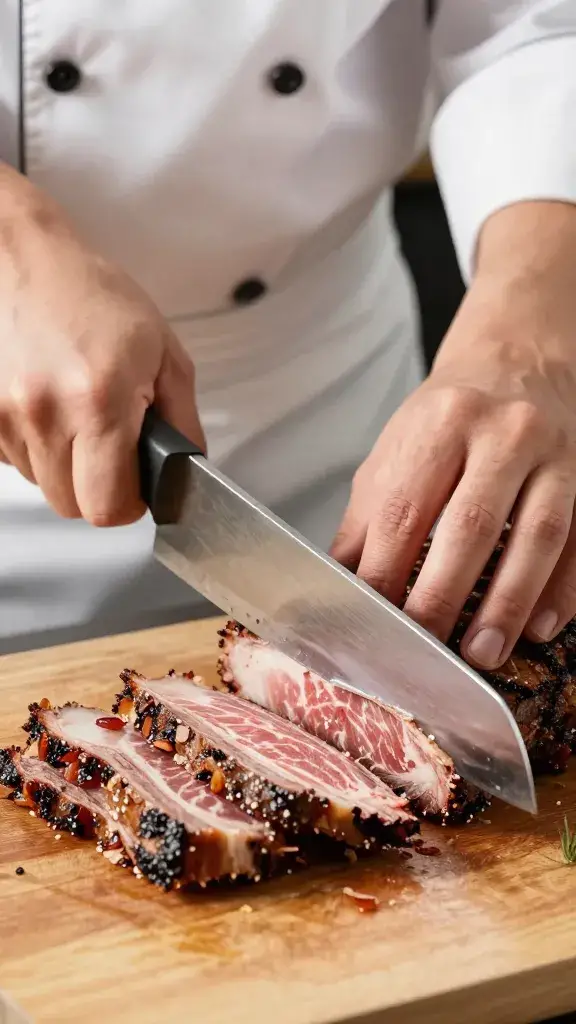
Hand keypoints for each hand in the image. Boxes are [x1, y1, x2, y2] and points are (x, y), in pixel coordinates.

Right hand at [0, 167, 203, 525]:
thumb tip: (188, 472)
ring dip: (65, 466)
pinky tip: (50, 409)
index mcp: (100, 401)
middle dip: (98, 488)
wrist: (25, 261)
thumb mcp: (165, 354)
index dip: (128, 503)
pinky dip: (36, 448)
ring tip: (78, 415)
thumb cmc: (96, 298)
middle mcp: (46, 414)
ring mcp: (6, 417)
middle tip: (110, 449)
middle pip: (73, 507)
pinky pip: (15, 461)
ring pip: (42, 485)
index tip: (135, 484)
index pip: (108, 507)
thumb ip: (184, 423)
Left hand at [331, 201, 575, 669]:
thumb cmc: (448, 415)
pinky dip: (562, 588)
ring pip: (537, 534)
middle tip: (427, 652)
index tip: (371, 622)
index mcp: (439, 424)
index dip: (385, 574)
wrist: (520, 356)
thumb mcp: (397, 450)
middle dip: (444, 595)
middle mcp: (501, 434)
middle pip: (470, 525)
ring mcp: (553, 454)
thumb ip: (369, 517)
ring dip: (508, 602)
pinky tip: (542, 626)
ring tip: (484, 654)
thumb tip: (341, 584)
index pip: (404, 510)